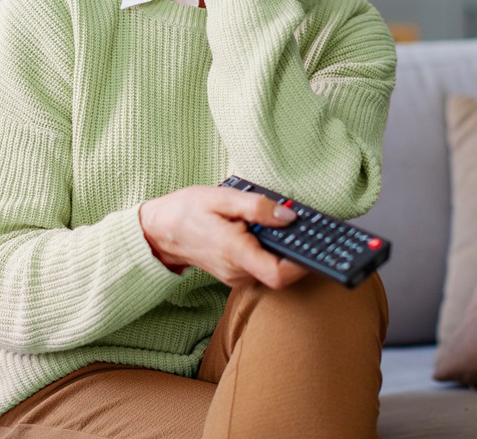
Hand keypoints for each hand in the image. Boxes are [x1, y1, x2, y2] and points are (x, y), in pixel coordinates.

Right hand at [139, 185, 309, 288]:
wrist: (161, 230)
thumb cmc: (188, 211)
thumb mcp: (222, 198)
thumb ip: (257, 207)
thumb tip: (289, 217)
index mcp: (235, 253)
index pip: (279, 274)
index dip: (303, 263)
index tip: (316, 244)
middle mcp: (237, 272)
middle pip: (281, 271)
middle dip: (296, 248)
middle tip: (304, 223)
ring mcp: (236, 277)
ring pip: (273, 269)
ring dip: (282, 247)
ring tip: (281, 220)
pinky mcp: (236, 274)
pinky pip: (262, 267)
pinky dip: (270, 250)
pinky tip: (266, 229)